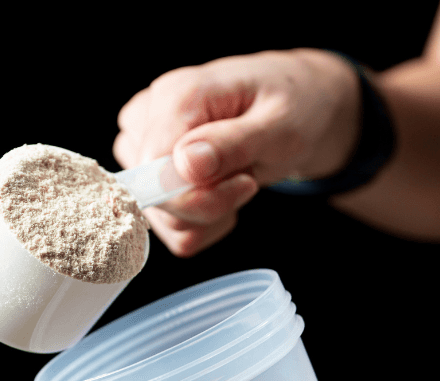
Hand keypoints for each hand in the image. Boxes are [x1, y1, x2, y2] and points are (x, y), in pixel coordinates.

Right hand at [114, 49, 361, 256]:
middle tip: (248, 178)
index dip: (199, 193)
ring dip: (207, 216)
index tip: (246, 181)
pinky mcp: (149, 174)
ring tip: (236, 179)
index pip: (154, 168)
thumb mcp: (281, 125)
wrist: (297, 108)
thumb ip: (233, 143)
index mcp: (175, 94)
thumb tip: (185, 164)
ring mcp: (143, 147)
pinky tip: (223, 193)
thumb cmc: (291, 107)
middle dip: (209, 205)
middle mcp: (147, 119)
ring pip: (159, 218)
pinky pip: (166, 227)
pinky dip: (202, 224)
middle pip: (153, 196)